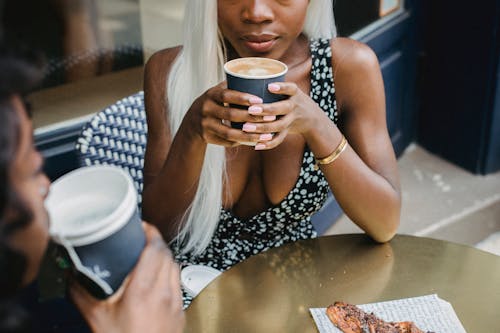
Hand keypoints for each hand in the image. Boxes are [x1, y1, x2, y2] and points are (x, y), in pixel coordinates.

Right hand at [69, 223, 184, 332]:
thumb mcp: (96, 318)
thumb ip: (82, 292)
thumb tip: (71, 274)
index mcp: (144, 290)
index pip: (155, 248)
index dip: (150, 231)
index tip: (140, 225)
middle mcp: (165, 292)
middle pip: (167, 253)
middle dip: (154, 241)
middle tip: (140, 237)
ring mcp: (176, 301)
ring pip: (175, 266)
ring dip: (163, 256)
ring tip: (148, 254)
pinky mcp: (181, 311)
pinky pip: (179, 281)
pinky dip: (169, 272)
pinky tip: (157, 278)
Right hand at [187, 82, 277, 146]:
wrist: (192, 121)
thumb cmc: (215, 102)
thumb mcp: (219, 91)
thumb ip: (235, 84)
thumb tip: (260, 75)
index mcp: (210, 95)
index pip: (226, 95)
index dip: (243, 98)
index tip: (260, 100)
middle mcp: (206, 109)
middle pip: (231, 115)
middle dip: (252, 117)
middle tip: (271, 117)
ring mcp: (205, 125)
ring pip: (230, 132)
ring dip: (249, 135)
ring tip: (265, 135)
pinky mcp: (207, 137)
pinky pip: (226, 142)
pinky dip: (241, 142)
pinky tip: (255, 142)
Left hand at [240, 82, 321, 149]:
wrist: (311, 118)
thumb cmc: (290, 98)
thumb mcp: (287, 90)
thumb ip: (271, 85)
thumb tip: (240, 77)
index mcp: (294, 94)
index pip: (290, 88)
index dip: (281, 88)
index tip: (270, 87)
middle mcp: (294, 106)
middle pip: (282, 108)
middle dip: (266, 110)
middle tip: (250, 110)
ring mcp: (291, 120)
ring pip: (279, 125)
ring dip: (262, 127)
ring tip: (245, 127)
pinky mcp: (288, 131)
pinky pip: (279, 139)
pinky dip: (268, 143)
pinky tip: (256, 145)